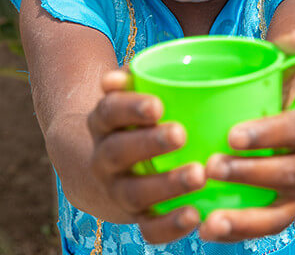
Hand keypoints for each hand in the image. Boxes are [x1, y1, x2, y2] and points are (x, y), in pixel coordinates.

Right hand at [87, 70, 205, 242]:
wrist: (91, 168)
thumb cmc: (124, 120)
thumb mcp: (122, 97)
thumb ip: (132, 80)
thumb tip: (130, 70)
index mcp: (102, 122)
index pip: (109, 111)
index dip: (130, 107)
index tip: (156, 105)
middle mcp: (104, 158)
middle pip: (119, 151)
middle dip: (149, 143)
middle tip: (180, 133)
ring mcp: (116, 190)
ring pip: (134, 192)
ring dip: (167, 185)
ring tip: (199, 174)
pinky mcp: (132, 217)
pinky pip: (147, 228)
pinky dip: (169, 227)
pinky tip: (195, 216)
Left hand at [200, 29, 294, 242]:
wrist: (290, 114)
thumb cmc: (280, 86)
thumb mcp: (285, 63)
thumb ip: (291, 46)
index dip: (270, 134)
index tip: (231, 135)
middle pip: (289, 173)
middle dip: (251, 173)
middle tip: (210, 166)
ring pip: (280, 211)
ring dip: (246, 219)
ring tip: (208, 219)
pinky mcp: (286, 209)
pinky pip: (266, 226)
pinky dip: (240, 231)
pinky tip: (207, 228)